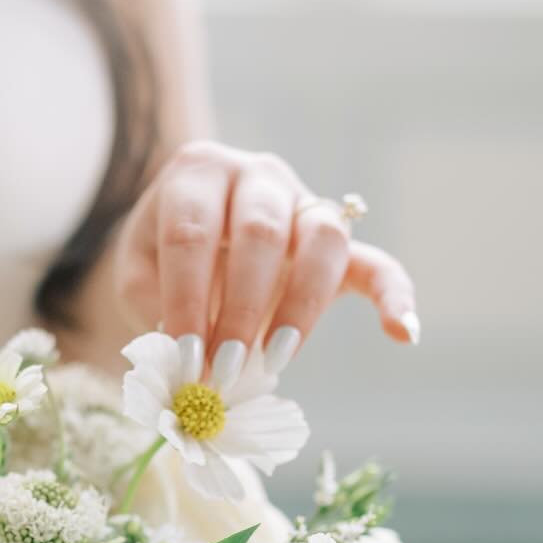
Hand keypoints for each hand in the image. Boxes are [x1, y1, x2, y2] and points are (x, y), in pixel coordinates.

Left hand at [112, 141, 418, 378]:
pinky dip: (395, 296)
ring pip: (321, 240)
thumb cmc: (159, 257)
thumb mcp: (138, 274)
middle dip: (241, 309)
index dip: (187, 298)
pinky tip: (403, 333)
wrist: (189, 236)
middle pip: (259, 233)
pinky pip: (377, 262)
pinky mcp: (338, 240)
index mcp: (197, 173)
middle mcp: (256, 175)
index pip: (192, 234)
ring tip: (275, 361)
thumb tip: (180, 355)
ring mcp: (303, 201)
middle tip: (224, 369)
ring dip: (300, 307)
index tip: (183, 357)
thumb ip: (153, 305)